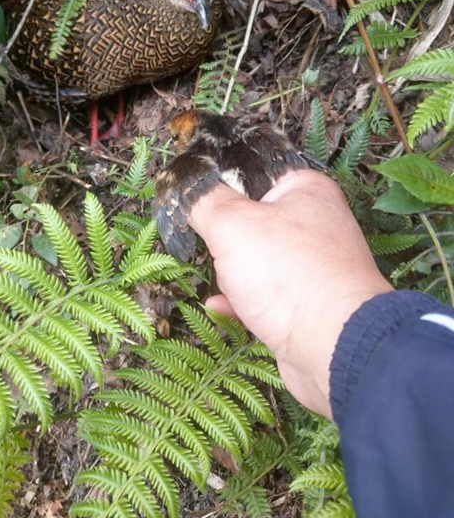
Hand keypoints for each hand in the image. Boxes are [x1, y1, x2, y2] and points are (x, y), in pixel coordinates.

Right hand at [188, 170, 391, 417]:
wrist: (333, 348)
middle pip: (252, 217)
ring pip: (257, 259)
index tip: (195, 191)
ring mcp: (313, 266)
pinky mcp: (306, 304)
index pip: (256, 169)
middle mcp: (316, 223)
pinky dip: (241, 301)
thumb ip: (204, 199)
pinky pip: (264, 295)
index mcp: (306, 190)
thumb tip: (185, 184)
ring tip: (223, 281)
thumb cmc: (290, 276)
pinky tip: (221, 306)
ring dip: (231, 272)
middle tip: (211, 241)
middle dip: (224, 235)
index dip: (222, 178)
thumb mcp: (231, 224)